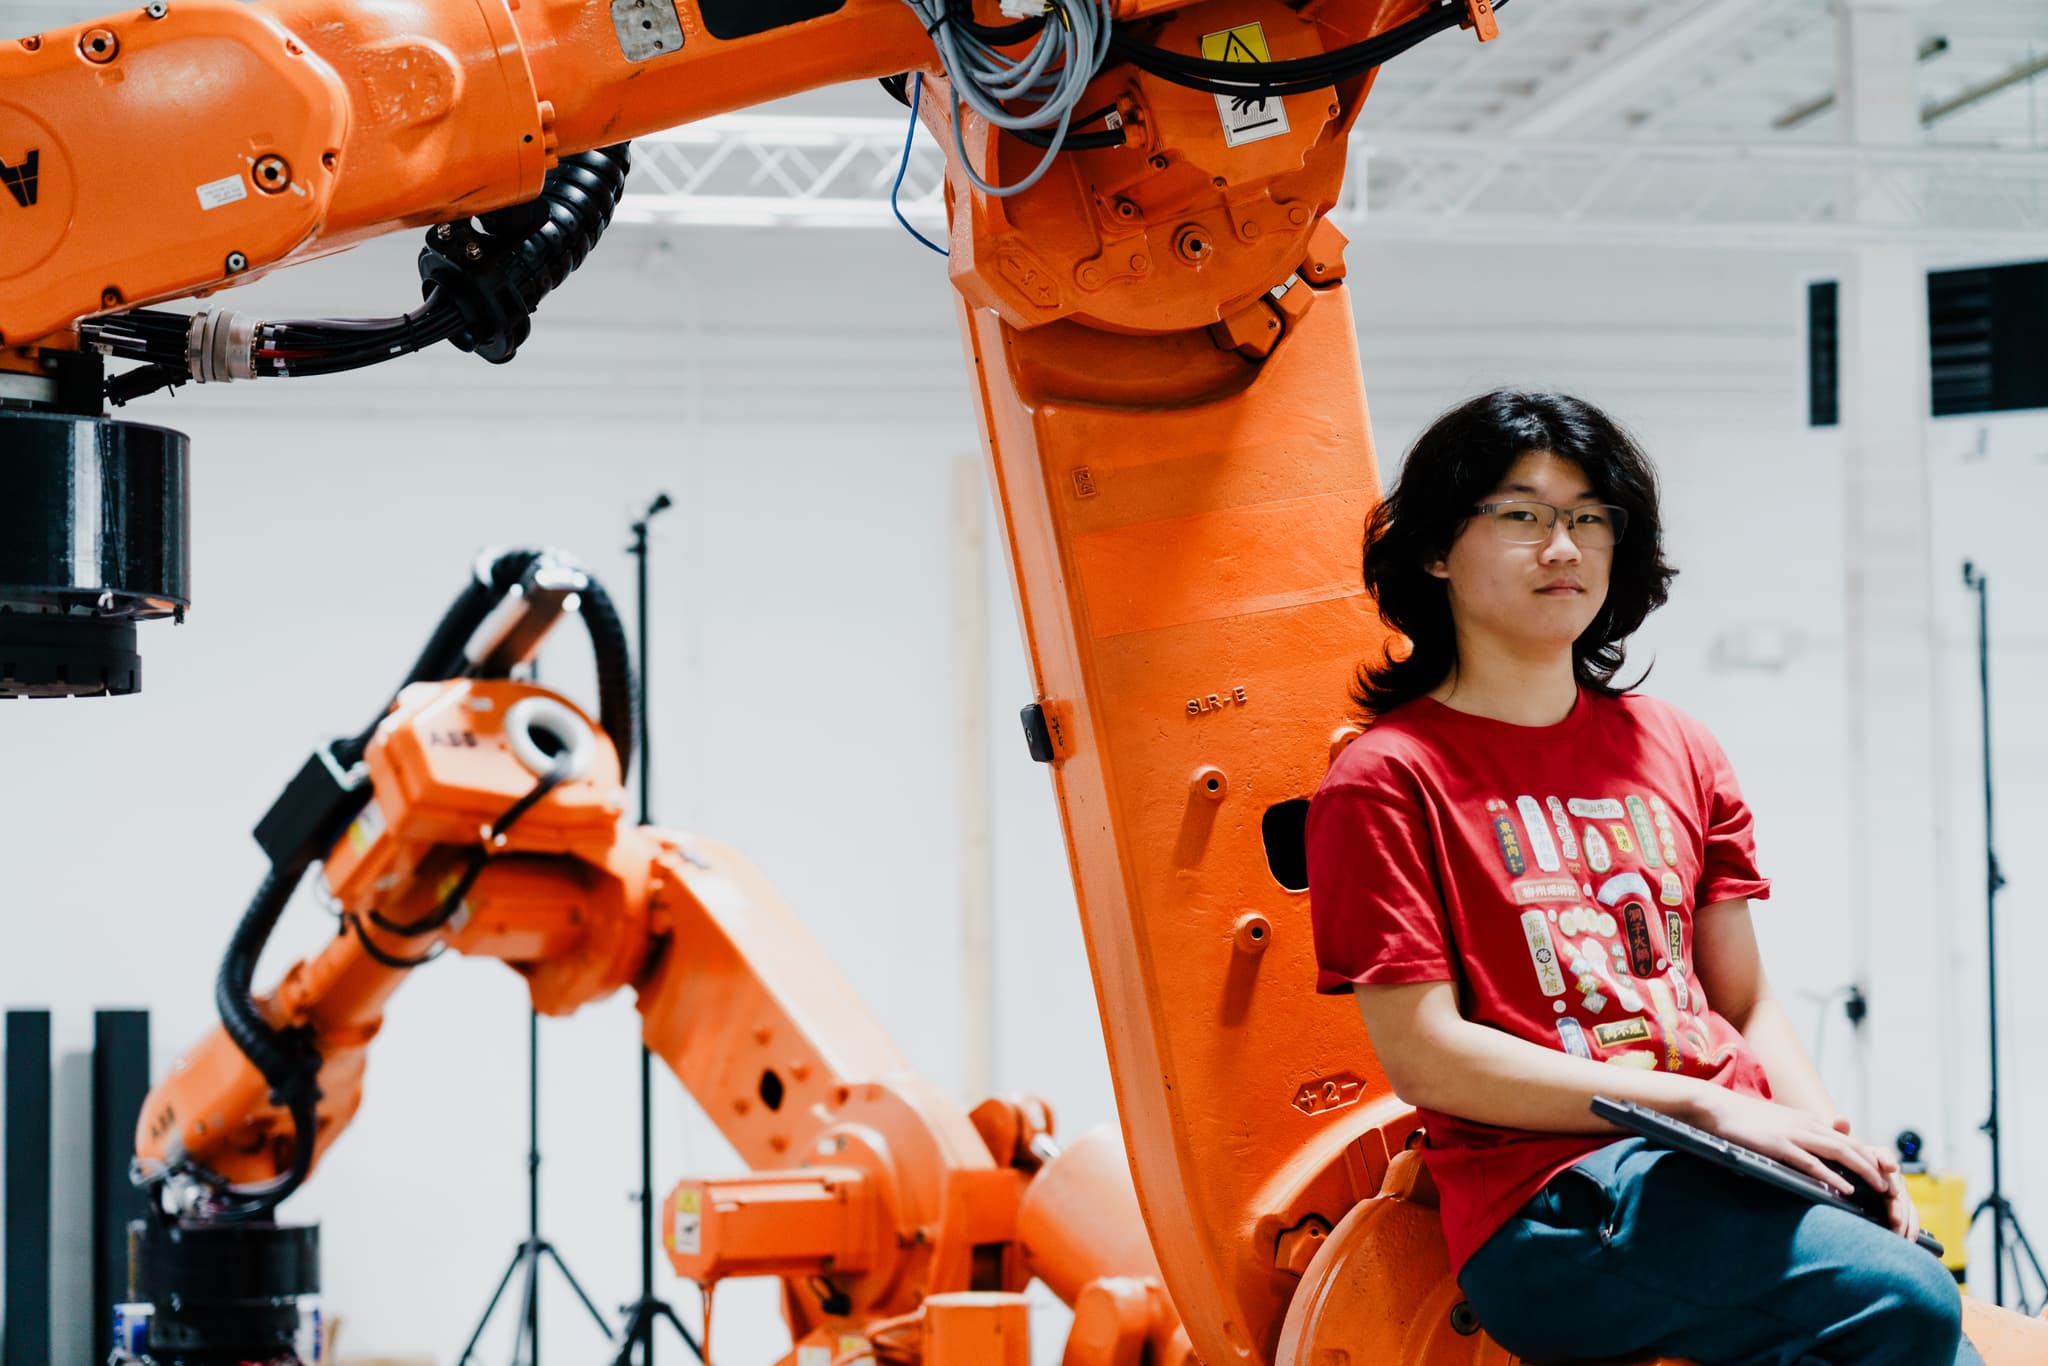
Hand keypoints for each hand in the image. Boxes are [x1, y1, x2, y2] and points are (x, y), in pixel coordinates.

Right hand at [1688, 1091, 1892, 1198]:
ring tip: (1881, 1189)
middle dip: (1875, 1166)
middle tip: (1893, 1187)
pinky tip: (1845, 1189)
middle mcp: (1806, 1125)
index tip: (1886, 1173)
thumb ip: (1797, 1134)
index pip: (1847, 1139)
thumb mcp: (1777, 1124)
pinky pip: (1811, 1163)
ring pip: (1838, 1153)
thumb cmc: (1742, 1120)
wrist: (1715, 1108)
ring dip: (1863, 1171)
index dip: (1869, 1156)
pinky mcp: (1778, 1146)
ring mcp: (1793, 1135)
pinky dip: (1832, 1177)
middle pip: (1850, 1146)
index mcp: (1807, 1121)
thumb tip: (1810, 1152)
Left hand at [1830, 1116, 1918, 1241]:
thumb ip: (1839, 1132)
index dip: (1887, 1160)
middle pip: (1899, 1188)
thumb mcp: (1837, 1144)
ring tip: (1904, 1236)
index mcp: (1876, 1155)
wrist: (1842, 1163)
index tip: (1889, 1166)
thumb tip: (1841, 1120)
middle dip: (1899, 1205)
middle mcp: (1890, 1172)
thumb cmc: (1840, 1154)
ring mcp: (1896, 1189)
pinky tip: (1908, 1240)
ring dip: (1907, 1221)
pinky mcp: (1896, 1205)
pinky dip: (1909, 1228)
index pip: (1884, 1155)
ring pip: (1906, 1205)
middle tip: (1895, 1220)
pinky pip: (1907, 1217)